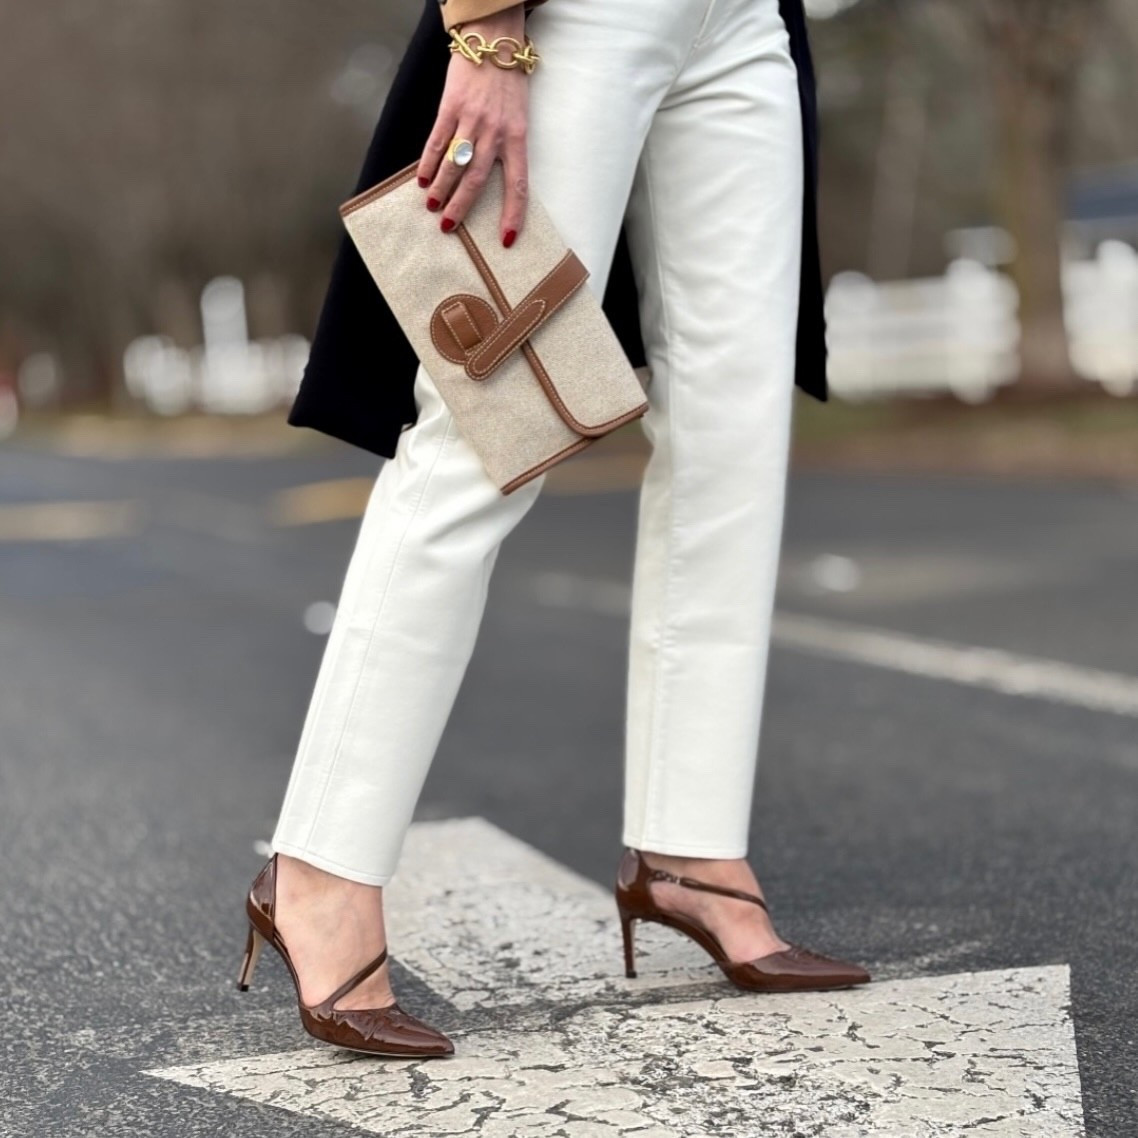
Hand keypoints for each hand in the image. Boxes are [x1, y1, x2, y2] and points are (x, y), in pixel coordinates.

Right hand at [417, 6, 530, 247]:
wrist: (495, 42)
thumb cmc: (508, 84)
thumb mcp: (517, 118)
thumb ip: (506, 148)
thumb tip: (486, 179)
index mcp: (517, 138)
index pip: (519, 186)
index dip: (513, 215)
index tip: (507, 240)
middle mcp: (495, 133)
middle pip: (477, 180)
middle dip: (462, 207)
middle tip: (448, 227)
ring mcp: (472, 120)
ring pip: (455, 163)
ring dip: (441, 188)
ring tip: (431, 206)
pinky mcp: (451, 106)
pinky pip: (437, 140)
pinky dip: (428, 162)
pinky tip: (422, 179)